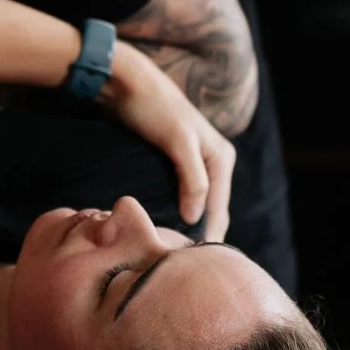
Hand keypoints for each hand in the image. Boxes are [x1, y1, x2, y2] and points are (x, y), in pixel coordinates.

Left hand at [101, 43, 235, 245]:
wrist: (127, 82)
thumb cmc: (153, 109)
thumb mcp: (178, 141)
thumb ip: (192, 178)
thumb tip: (195, 218)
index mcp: (222, 157)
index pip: (219, 209)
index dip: (208, 237)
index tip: (192, 265)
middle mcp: (213, 161)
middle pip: (211, 210)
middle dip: (200, 235)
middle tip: (180, 267)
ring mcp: (194, 163)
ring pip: (195, 205)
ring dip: (187, 227)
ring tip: (171, 254)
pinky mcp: (174, 163)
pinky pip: (180, 196)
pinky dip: (175, 213)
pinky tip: (163, 229)